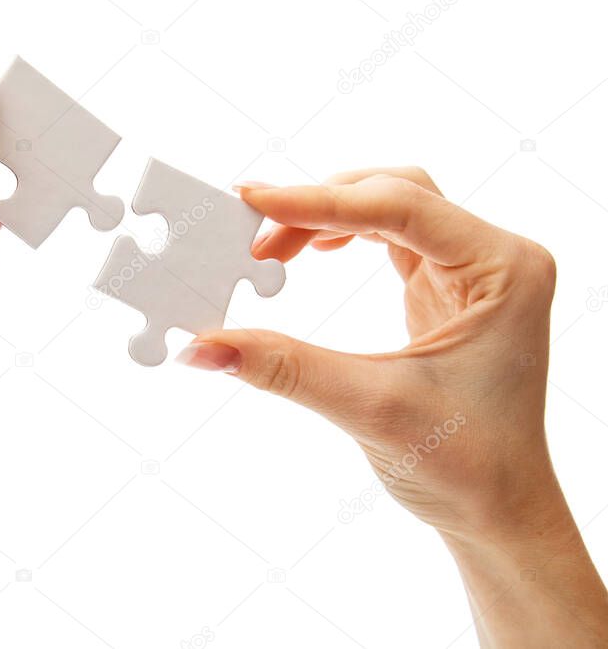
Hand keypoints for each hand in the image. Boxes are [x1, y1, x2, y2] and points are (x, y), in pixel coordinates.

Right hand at [177, 167, 607, 645]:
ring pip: (388, 209)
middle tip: (250, 227)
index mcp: (502, 270)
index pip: (403, 207)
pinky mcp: (445, 289)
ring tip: (269, 247)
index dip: (320, 203)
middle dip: (318, 205)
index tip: (253, 202)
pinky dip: (341, 236)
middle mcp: (492, 258)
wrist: (499, 512)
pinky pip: (388, 238)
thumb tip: (202, 346)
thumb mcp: (368, 407)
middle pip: (394, 193)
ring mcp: (469, 272)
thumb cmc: (466, 465)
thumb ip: (283, 367)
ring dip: (324, 218)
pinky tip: (308, 251)